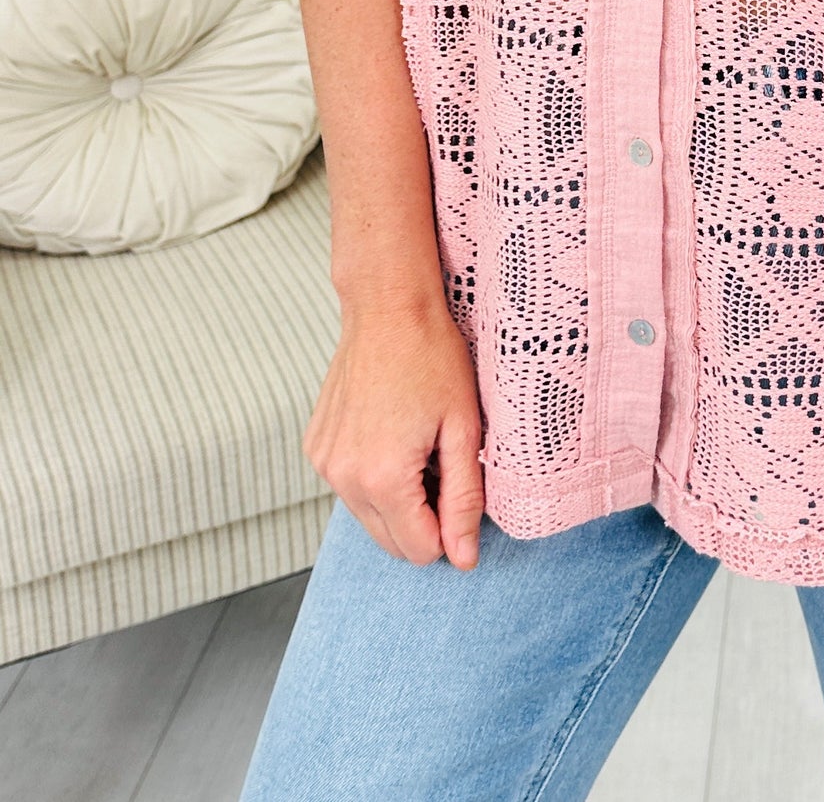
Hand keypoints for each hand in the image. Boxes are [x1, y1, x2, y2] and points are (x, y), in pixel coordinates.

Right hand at [304, 296, 484, 569]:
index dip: (451, 529)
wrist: (388, 307)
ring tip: (419, 445)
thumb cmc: (433, 358)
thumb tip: (464, 559)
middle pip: (392, 543)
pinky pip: (350, 487)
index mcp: (383, 479)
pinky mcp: (316, 447)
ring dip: (399, 500)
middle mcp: (344, 479)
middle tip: (443, 462)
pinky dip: (374, 476)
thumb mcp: (463, 428)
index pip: (422, 551)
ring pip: (369, 517)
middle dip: (424, 519)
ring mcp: (324, 463)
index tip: (461, 484)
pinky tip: (392, 433)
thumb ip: (464, 500)